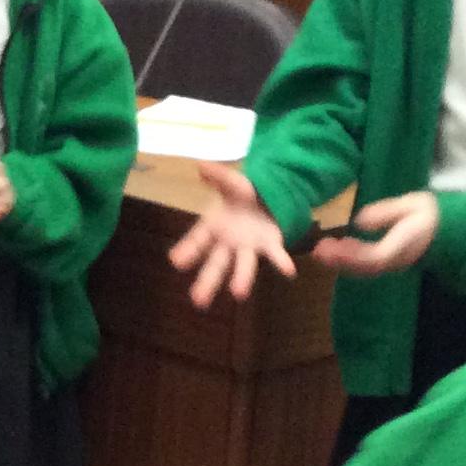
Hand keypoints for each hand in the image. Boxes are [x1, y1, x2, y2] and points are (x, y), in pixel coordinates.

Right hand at [168, 162, 295, 308]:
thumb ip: (217, 175)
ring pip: (242, 265)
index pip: (197, 240)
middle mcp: (227, 242)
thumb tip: (201, 164)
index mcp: (213, 225)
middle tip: (198, 301)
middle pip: (216, 263)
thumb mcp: (230, 181)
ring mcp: (247, 247)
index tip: (176, 261)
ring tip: (238, 294)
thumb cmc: (241, 194)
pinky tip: (289, 271)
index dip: (187, 250)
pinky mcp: (268, 245)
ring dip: (241, 279)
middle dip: (207, 281)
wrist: (264, 198)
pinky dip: (281, 262)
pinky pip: (275, 255)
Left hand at [312, 191, 438, 277]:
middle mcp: (395, 260)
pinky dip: (350, 259)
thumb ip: (387, 212)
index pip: (373, 257)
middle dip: (339, 261)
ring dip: (341, 261)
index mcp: (402, 246)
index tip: (329, 247)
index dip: (349, 256)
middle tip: (317, 251)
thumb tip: (360, 220)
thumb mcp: (413, 205)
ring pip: (363, 268)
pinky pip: (367, 264)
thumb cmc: (431, 214)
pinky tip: (338, 248)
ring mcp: (393, 263)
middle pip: (364, 267)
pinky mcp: (389, 261)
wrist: (449, 230)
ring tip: (321, 250)